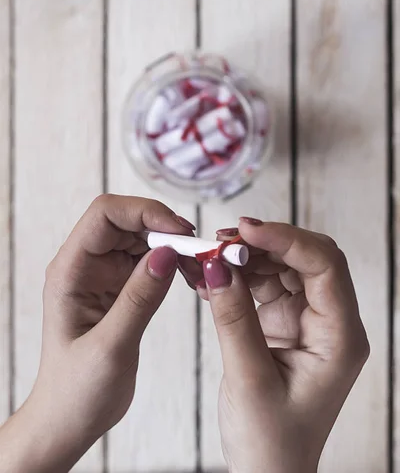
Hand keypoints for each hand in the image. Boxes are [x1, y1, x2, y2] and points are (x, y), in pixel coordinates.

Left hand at [0, 195, 194, 472]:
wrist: (69, 419)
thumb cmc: (77, 390)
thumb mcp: (111, 347)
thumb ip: (139, 298)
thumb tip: (169, 252)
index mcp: (71, 270)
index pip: (105, 215)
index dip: (144, 212)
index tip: (180, 231)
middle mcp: (86, 264)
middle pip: (127, 220)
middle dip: (164, 225)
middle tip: (198, 248)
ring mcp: (104, 274)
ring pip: (142, 237)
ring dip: (172, 243)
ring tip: (198, 264)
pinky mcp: (121, 287)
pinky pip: (150, 260)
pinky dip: (173, 261)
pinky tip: (190, 276)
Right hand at [200, 219, 368, 472]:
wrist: (267, 471)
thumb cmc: (270, 441)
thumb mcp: (249, 379)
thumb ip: (233, 318)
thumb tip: (216, 266)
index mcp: (341, 337)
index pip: (325, 265)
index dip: (286, 239)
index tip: (244, 230)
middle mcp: (330, 322)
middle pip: (306, 258)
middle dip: (263, 243)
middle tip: (221, 241)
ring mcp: (308, 320)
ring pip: (282, 266)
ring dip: (245, 257)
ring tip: (207, 256)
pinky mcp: (285, 322)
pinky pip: (264, 284)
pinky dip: (238, 275)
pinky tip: (210, 275)